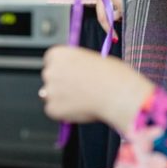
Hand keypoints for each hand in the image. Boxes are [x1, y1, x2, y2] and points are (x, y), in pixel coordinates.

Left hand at [40, 45, 154, 131]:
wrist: (116, 92)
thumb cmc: (110, 74)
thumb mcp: (91, 59)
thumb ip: (75, 66)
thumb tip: (70, 77)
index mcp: (58, 54)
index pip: (51, 61)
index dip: (62, 69)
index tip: (70, 74)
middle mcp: (50, 71)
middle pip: (50, 78)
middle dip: (60, 84)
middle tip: (79, 89)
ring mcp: (49, 91)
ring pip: (51, 96)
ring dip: (62, 99)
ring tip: (83, 99)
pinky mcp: (52, 109)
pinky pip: (55, 111)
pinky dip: (65, 112)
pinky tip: (81, 108)